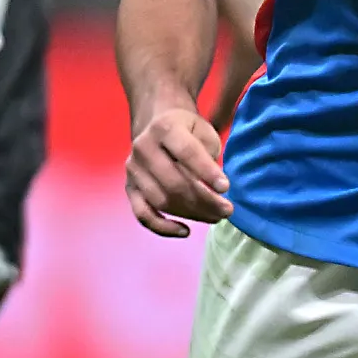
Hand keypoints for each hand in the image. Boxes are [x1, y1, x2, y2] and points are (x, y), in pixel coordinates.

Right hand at [127, 102, 231, 238]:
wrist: (157, 125)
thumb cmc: (188, 131)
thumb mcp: (204, 131)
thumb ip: (209, 155)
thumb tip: (214, 190)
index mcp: (165, 128)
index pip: (187, 152)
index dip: (207, 172)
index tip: (226, 188)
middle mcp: (143, 147)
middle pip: (174, 182)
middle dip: (204, 200)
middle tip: (227, 210)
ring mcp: (133, 169)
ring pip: (161, 200)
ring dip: (191, 214)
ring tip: (214, 217)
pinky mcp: (130, 188)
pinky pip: (143, 214)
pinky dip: (163, 228)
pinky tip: (185, 231)